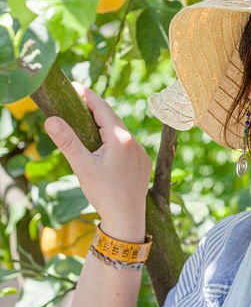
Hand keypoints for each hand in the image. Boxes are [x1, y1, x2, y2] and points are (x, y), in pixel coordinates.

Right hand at [44, 83, 151, 234]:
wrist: (127, 219)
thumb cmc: (105, 193)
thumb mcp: (82, 167)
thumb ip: (67, 142)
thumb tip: (51, 119)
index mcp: (120, 139)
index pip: (103, 109)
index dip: (88, 96)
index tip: (76, 87)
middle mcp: (134, 142)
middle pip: (113, 118)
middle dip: (96, 108)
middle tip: (79, 100)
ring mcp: (141, 153)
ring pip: (121, 132)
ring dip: (106, 125)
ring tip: (90, 120)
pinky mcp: (143, 164)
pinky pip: (128, 145)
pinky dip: (115, 140)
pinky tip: (105, 146)